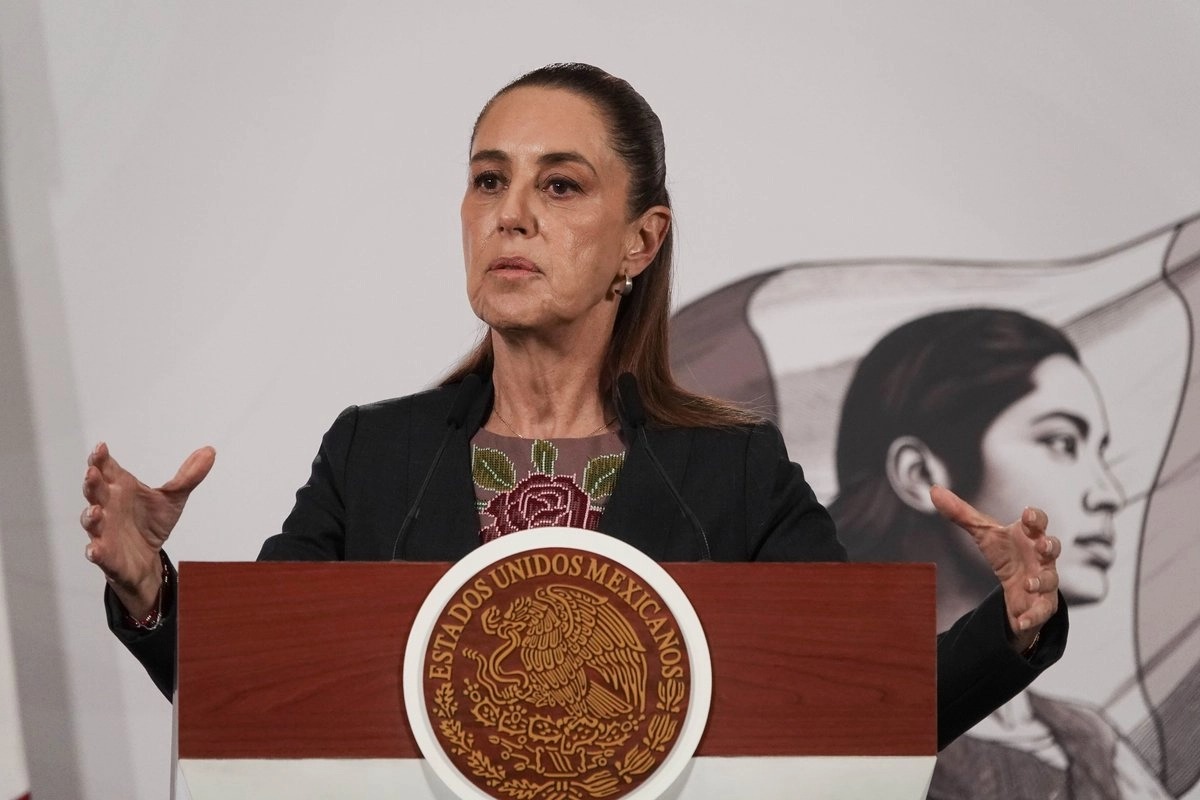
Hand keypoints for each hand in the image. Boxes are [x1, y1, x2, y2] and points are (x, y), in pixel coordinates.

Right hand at [80, 442, 215, 616]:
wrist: (148, 558)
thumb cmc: (151, 524)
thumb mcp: (173, 499)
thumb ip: (189, 476)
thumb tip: (210, 451)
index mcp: (121, 488)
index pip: (106, 469)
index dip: (101, 458)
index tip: (102, 447)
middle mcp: (108, 506)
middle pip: (94, 491)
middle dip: (92, 482)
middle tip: (93, 471)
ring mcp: (104, 530)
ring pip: (91, 521)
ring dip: (90, 515)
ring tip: (96, 509)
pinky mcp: (106, 555)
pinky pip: (96, 552)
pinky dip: (94, 551)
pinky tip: (94, 549)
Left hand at [930, 484, 1060, 651]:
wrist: (1017, 589)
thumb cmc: (1006, 553)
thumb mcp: (983, 534)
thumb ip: (961, 513)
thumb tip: (934, 489)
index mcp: (1029, 536)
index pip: (1038, 522)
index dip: (1036, 517)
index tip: (1027, 514)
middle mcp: (1042, 557)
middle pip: (1052, 548)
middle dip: (1050, 545)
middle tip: (1042, 545)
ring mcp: (1045, 581)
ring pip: (1051, 580)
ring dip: (1042, 581)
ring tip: (1029, 583)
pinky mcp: (1043, 605)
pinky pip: (1042, 611)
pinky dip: (1032, 616)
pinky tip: (1021, 620)